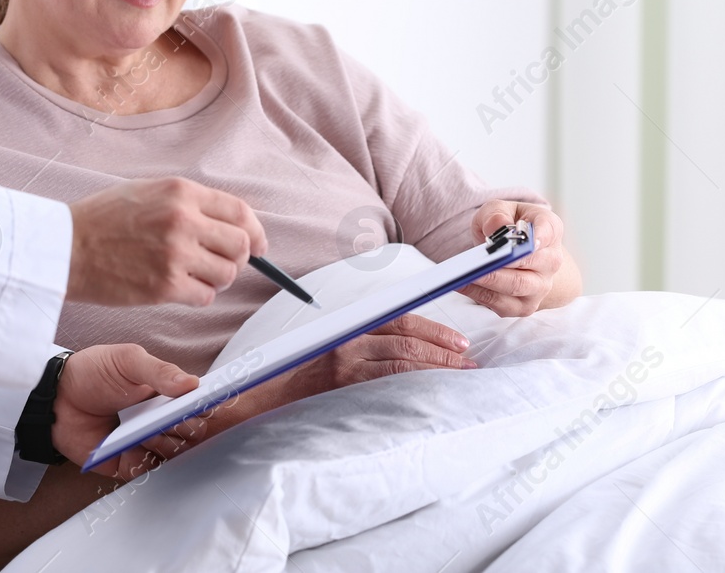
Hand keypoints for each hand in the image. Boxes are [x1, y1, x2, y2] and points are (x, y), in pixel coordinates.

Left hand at [51, 344, 197, 480]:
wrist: (55, 399)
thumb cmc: (92, 373)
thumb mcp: (127, 361)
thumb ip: (159, 371)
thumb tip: (193, 383)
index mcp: (165, 392)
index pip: (197, 403)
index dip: (205, 406)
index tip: (204, 405)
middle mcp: (160, 418)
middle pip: (192, 431)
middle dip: (186, 427)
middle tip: (170, 419)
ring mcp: (146, 441)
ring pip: (175, 452)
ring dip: (166, 443)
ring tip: (147, 431)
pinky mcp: (129, 462)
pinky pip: (150, 470)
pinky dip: (148, 461)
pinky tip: (137, 447)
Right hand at [67, 178, 268, 305]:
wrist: (66, 246)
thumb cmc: (102, 218)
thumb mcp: (148, 190)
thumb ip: (188, 203)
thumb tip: (229, 223)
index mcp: (181, 192)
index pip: (240, 212)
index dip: (256, 232)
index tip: (258, 246)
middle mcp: (183, 221)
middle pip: (241, 246)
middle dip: (238, 258)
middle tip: (221, 263)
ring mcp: (175, 255)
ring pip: (227, 274)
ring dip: (217, 278)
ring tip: (195, 275)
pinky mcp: (164, 287)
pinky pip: (205, 296)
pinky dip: (199, 295)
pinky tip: (180, 288)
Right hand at [137, 314, 474, 461]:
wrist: (253, 404)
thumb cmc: (288, 382)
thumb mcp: (324, 354)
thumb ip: (356, 348)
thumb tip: (398, 352)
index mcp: (344, 329)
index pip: (398, 321)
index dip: (432, 329)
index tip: (459, 341)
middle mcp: (346, 343)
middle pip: (407, 340)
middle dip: (445, 350)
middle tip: (471, 363)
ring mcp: (345, 367)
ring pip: (404, 362)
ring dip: (439, 368)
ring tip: (463, 377)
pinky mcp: (342, 389)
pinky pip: (388, 384)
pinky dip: (415, 386)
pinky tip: (433, 394)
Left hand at [459, 200, 574, 315]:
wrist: (516, 253)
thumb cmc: (508, 227)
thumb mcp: (500, 210)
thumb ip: (497, 213)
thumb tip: (497, 225)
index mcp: (550, 230)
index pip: (549, 230)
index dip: (540, 235)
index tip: (530, 240)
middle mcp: (551, 261)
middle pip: (530, 262)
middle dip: (506, 260)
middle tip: (482, 259)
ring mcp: (540, 286)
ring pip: (516, 286)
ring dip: (490, 280)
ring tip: (465, 273)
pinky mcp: (524, 306)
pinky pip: (501, 303)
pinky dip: (479, 294)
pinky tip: (461, 284)